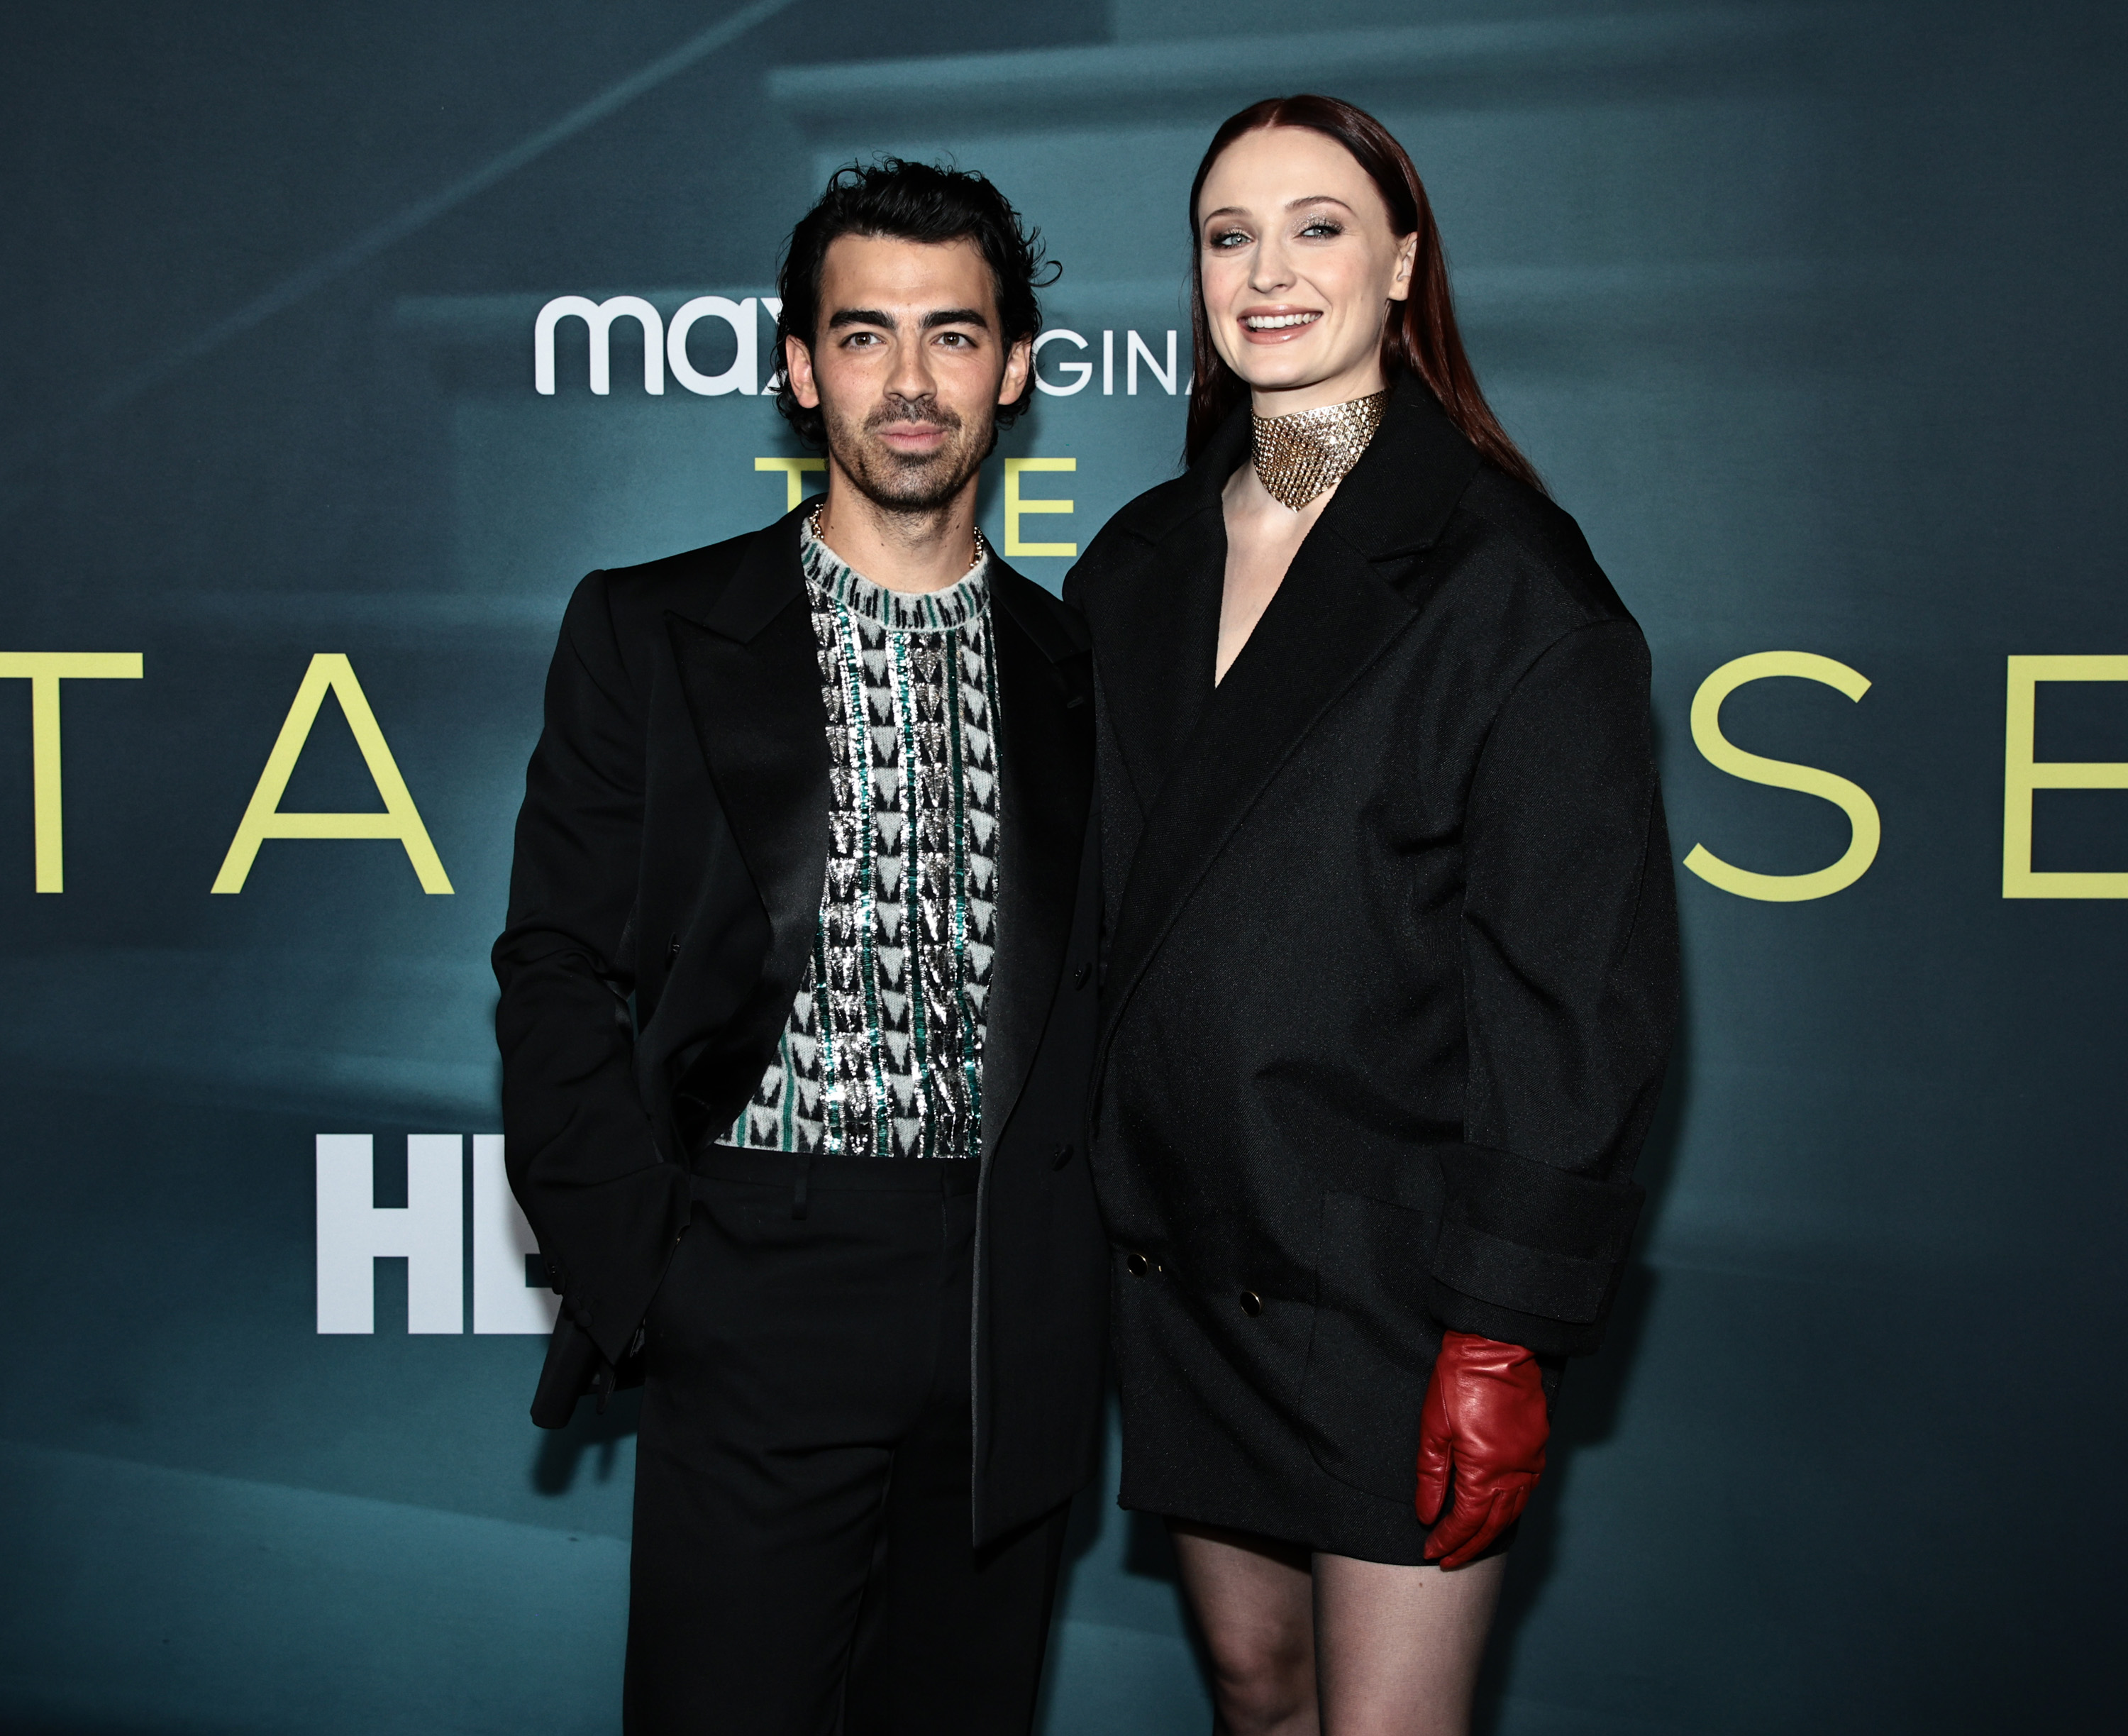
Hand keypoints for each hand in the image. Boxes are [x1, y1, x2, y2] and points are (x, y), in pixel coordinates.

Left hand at [1415, 1330, 1547, 1567]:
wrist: (1495, 1346)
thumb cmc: (1459, 1380)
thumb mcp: (1433, 1429)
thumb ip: (1431, 1477)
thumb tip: (1428, 1515)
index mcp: (1484, 1470)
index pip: (1466, 1522)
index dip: (1448, 1540)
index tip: (1432, 1551)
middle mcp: (1514, 1472)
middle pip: (1493, 1525)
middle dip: (1469, 1547)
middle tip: (1448, 1560)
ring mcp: (1530, 1461)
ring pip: (1513, 1512)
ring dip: (1491, 1533)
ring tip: (1470, 1545)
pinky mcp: (1538, 1447)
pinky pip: (1527, 1491)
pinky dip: (1511, 1509)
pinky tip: (1498, 1514)